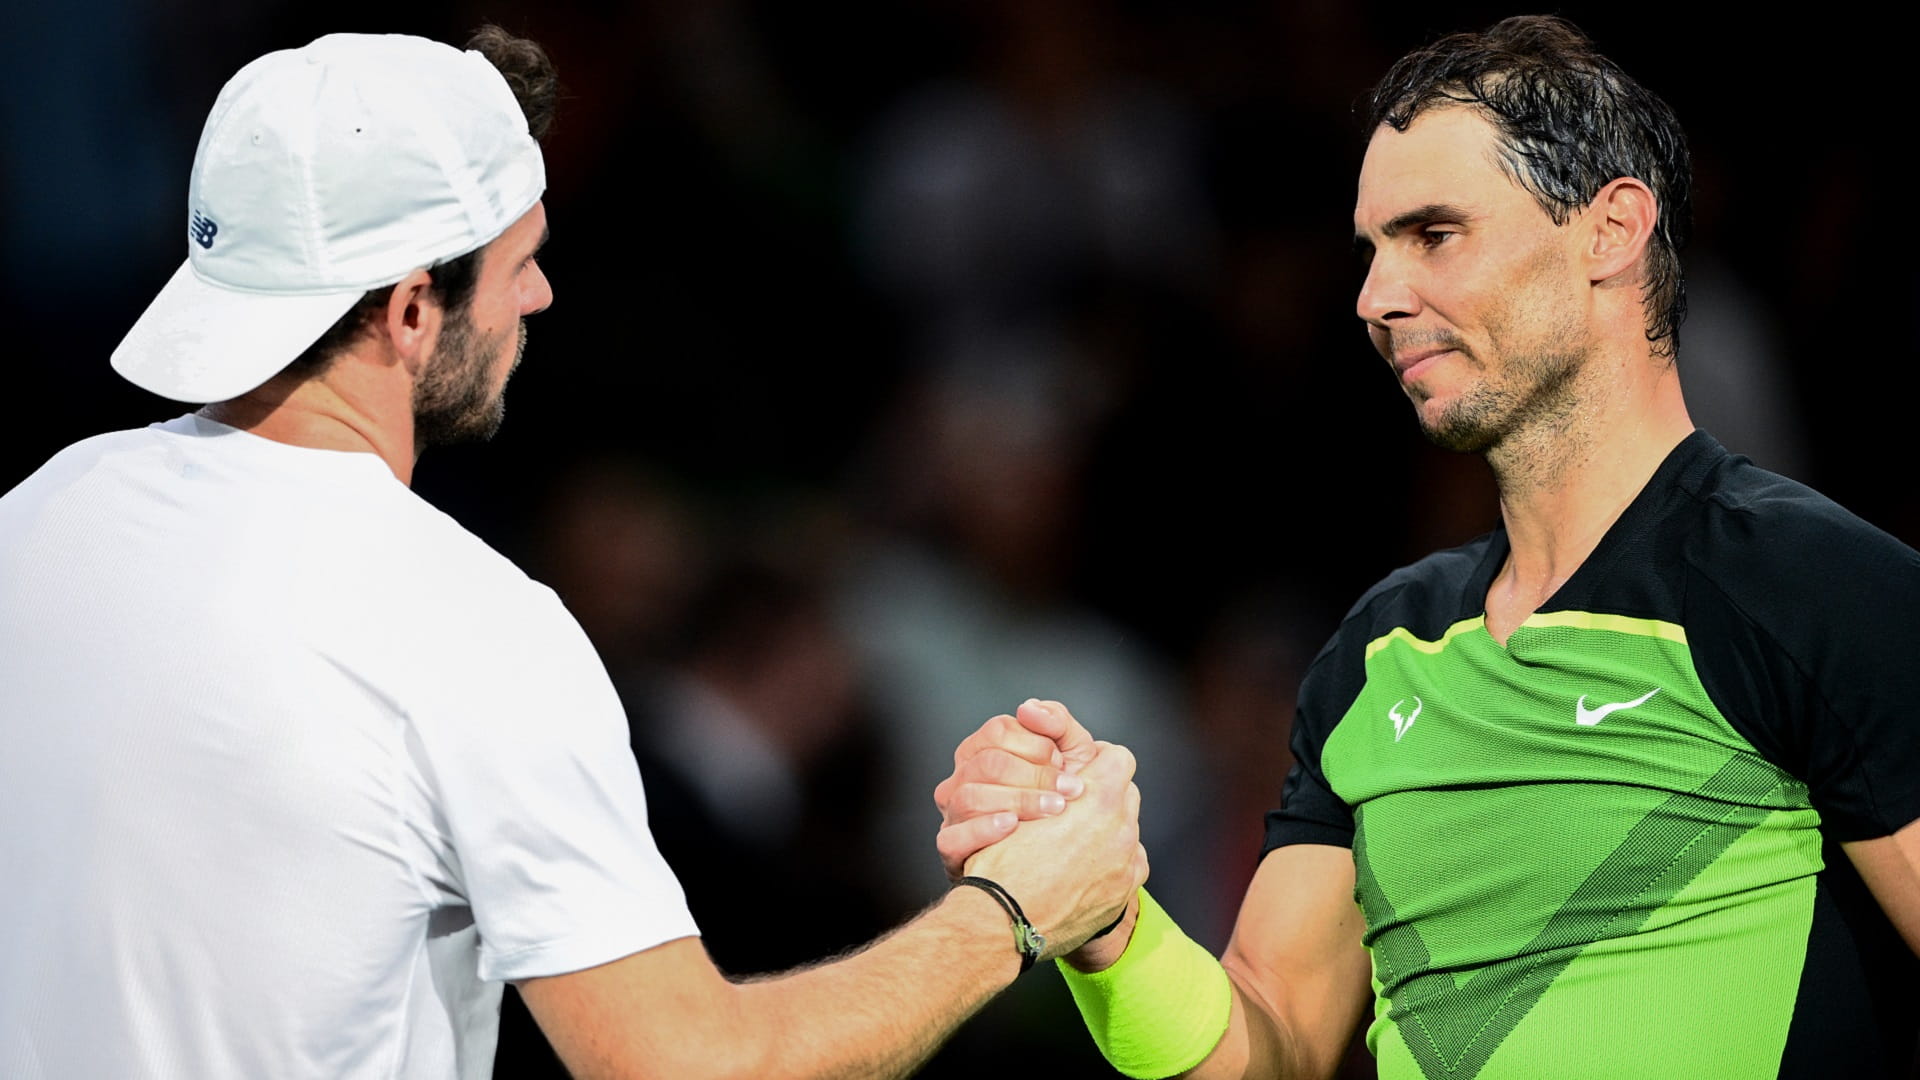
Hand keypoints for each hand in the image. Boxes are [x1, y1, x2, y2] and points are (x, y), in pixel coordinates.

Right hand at [934, 699, 1097, 879]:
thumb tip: (1029, 708)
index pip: (998, 731)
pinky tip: (1013, 826)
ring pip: (971, 796)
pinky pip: (951, 837)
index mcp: (983, 750)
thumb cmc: (1061, 800)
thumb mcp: (1071, 756)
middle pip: (988, 763)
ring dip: (1019, 801)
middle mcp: (961, 777)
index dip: (1036, 745)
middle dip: (1035, 775)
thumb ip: (1057, 723)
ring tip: (1054, 810)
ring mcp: (952, 812)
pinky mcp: (951, 848)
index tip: (1064, 763)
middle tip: (1069, 791)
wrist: (1059, 857)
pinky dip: (984, 829)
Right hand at [961, 740, 1148, 959]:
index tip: (1084, 769)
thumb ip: (1051, 782)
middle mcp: (1120, 828)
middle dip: (1104, 794)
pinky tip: (1084, 867)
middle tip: (1075, 805)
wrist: (1006, 921)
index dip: (1098, 759)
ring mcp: (1126, 861)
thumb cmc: (1004, 864)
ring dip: (1107, 827)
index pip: (1118, 757)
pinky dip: (1112, 859)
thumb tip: (1061, 772)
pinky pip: (1129, 861)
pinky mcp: (1125, 889)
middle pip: (1126, 791)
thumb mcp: (1015, 803)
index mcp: (1098, 800)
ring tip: (1075, 840)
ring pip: (1127, 826)